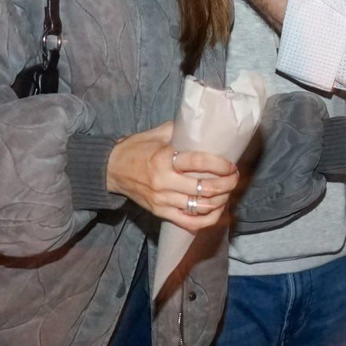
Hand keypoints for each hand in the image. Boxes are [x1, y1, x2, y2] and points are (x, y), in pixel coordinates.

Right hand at [106, 122, 238, 230]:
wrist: (111, 170)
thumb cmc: (135, 149)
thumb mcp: (155, 134)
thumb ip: (179, 129)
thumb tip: (202, 122)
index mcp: (164, 158)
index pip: (199, 162)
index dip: (221, 165)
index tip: (231, 165)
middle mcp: (164, 181)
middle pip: (205, 188)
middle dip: (227, 184)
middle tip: (235, 178)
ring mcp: (162, 200)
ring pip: (200, 207)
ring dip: (221, 201)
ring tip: (228, 193)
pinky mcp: (160, 212)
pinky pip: (189, 222)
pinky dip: (207, 220)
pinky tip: (216, 212)